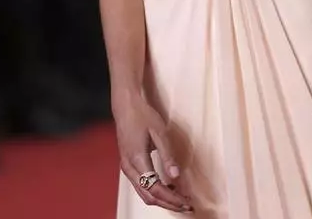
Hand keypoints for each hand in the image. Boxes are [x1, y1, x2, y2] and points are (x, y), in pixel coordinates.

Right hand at [113, 93, 191, 212]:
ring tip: (180, 200)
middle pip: (148, 196)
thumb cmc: (143, 116)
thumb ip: (167, 155)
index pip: (156, 188)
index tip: (187, 202)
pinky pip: (140, 186)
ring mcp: (126, 168)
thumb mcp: (159, 132)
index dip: (172, 199)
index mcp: (137, 159)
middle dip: (168, 203)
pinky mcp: (127, 165)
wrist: (125, 107)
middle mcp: (129, 167)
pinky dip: (154, 192)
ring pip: (143, 194)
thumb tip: (176, 177)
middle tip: (187, 205)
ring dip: (162, 200)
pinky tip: (168, 188)